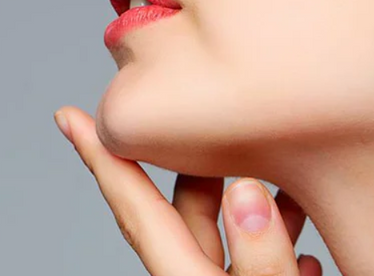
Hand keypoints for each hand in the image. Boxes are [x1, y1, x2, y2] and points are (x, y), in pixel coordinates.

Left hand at [54, 106, 322, 275]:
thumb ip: (260, 258)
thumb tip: (245, 191)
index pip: (135, 208)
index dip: (101, 157)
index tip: (67, 116)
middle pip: (186, 211)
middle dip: (199, 160)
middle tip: (209, 113)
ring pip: (231, 237)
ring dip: (254, 201)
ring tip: (282, 162)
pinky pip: (261, 269)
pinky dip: (278, 248)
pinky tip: (306, 245)